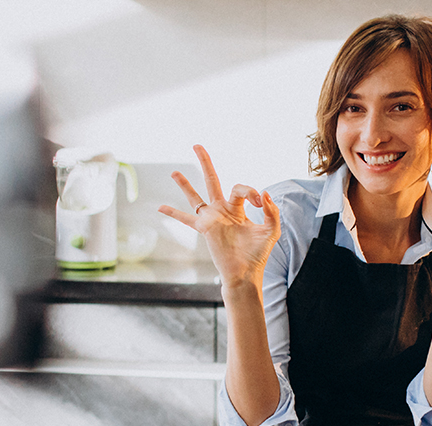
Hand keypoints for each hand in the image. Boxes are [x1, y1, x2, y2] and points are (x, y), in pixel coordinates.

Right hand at [158, 145, 280, 287]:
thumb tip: (265, 193)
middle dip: (205, 163)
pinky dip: (173, 214)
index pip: (240, 189)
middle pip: (212, 180)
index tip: (261, 203)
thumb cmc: (258, 254)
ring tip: (175, 172)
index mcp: (238, 209)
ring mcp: (212, 219)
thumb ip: (272, 212)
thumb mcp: (272, 230)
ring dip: (185, 184)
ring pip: (195, 197)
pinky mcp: (205, 229)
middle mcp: (222, 210)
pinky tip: (160, 208)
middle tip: (197, 145)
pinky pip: (186, 219)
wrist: (246, 273)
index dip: (252, 192)